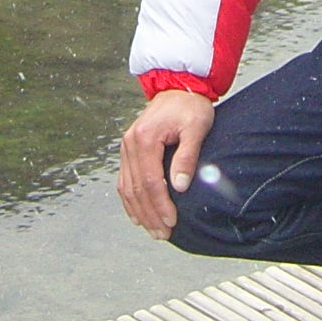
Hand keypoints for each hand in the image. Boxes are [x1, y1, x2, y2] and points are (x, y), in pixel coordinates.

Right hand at [117, 90, 214, 239]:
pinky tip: (138, 215)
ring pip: (127, 187)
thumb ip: (187, 156)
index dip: (160, 205)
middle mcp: (130, 143)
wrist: (178, 86)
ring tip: (154, 230)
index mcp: (145, 138)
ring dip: (140, 212)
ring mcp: (126, 146)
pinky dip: (130, 200)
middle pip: (136, 188)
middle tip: (163, 234)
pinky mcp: (129, 149)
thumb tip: (179, 187)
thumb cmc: (191, 106)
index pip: (150, 181)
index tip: (172, 222)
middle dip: (150, 214)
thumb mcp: (196, 128)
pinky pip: (125, 180)